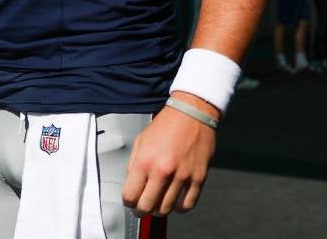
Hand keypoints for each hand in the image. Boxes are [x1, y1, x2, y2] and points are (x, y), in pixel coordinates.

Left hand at [121, 94, 216, 216]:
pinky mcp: (198, 178)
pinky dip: (180, 208)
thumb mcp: (140, 140)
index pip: (130, 195)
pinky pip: (188, 204)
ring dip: (159, 211)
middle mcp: (163, 171)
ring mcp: (182, 177)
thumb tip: (132, 182)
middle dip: (141, 211)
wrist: (191, 114)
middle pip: (147, 207)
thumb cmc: (165, 125)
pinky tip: (175, 204)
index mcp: (144, 161)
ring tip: (157, 206)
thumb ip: (134, 163)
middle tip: (141, 210)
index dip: (127, 202)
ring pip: (167, 209)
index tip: (129, 202)